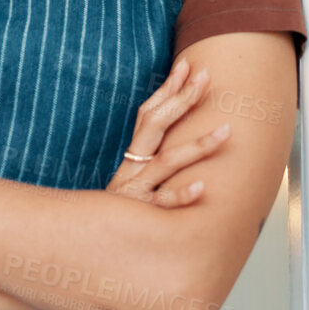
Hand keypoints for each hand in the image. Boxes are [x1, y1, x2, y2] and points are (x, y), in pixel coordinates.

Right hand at [105, 57, 229, 207]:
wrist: (83, 242)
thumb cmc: (113, 215)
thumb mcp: (128, 184)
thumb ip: (146, 166)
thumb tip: (168, 147)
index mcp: (131, 158)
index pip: (149, 114)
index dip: (167, 90)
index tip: (185, 66)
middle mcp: (133, 168)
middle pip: (156, 125)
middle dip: (182, 99)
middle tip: (206, 77)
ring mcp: (137, 190)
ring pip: (167, 162)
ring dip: (198, 146)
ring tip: (226, 131)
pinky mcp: (141, 216)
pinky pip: (162, 205)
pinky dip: (180, 196)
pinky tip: (201, 188)